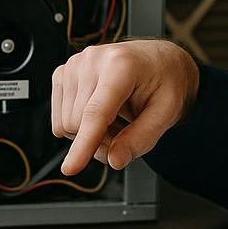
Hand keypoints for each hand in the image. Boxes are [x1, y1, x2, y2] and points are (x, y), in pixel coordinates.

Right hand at [50, 40, 199, 175]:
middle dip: (101, 140)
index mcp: (121, 65)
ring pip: (66, 124)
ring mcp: (74, 65)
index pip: (96, 112)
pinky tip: (101, 113)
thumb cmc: (164, 81)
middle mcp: (92, 60)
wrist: (158, 60)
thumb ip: (141, 138)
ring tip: (116, 119)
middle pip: (79, 124)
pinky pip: (59, 119)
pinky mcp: (62, 73)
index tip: (70, 168)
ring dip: (90, 134)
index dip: (83, 144)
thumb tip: (114, 160)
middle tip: (126, 130)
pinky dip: (79, 126)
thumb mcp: (167, 112)